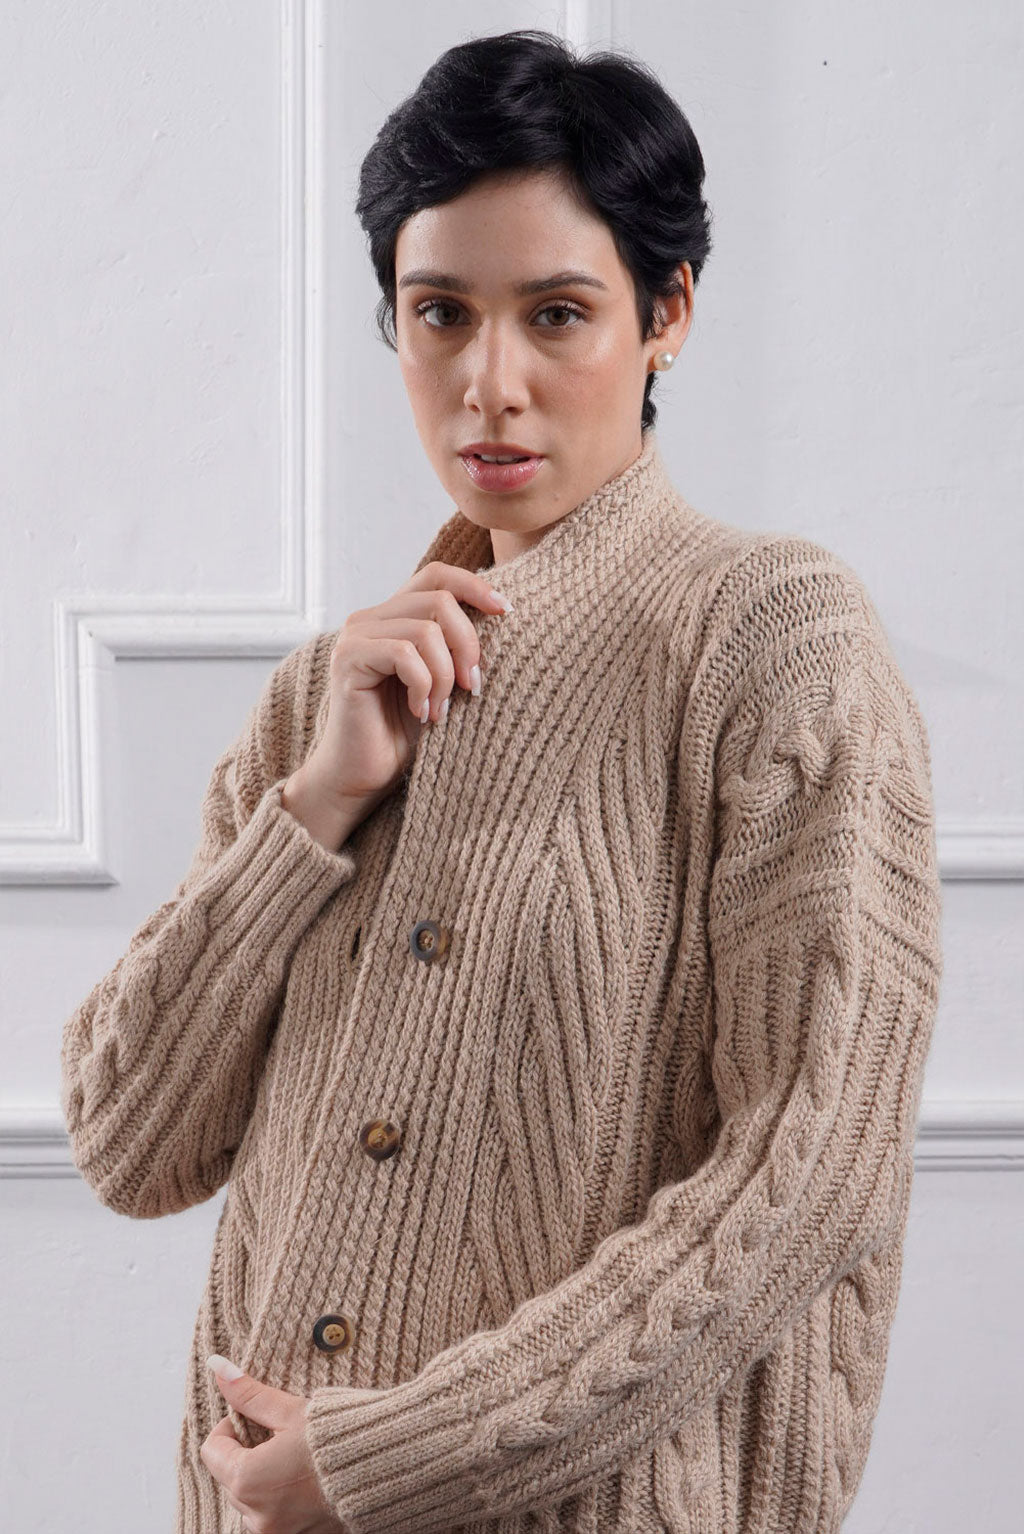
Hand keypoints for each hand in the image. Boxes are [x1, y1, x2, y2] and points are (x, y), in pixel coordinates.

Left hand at [200, 1355, 380, 1533]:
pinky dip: (281, 1498)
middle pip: (229, 1477)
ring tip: (297, 1459)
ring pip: (249, 1499)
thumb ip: (249, 1394)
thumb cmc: (337, 1436)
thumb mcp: (290, 1410)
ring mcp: (276, 1533)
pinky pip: (272, 1516)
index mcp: (248, 1480)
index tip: (257, 1418)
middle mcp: (256, 1516)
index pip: (212, 1450)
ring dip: (262, 1479)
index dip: (231, 1427)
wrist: (387, 1467)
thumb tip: (217, 1366)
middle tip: (281, 1435)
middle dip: (248, 1453)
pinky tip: (306, 1480)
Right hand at [298, 563, 512, 814]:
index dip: (474, 585)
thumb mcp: (445, 683)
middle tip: (473, 688)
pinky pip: (404, 654)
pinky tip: (421, 713)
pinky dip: (424, 686)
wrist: (363, 777)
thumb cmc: (404, 734)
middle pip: (439, 600)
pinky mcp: (347, 659)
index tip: (506, 611)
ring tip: (441, 710)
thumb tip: (502, 612)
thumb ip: (459, 648)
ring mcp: (355, 636)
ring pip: (426, 629)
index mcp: (393, 616)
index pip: (437, 575)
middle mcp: (370, 618)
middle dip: (467, 645)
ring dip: (445, 675)